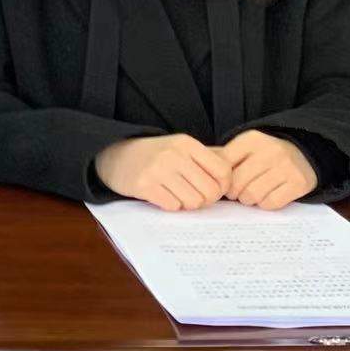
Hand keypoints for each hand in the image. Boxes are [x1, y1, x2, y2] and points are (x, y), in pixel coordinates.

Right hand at [94, 134, 230, 210]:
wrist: (115, 155)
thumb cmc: (154, 154)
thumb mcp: (180, 147)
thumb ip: (206, 158)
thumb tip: (234, 176)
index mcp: (187, 143)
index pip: (223, 171)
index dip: (223, 186)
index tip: (214, 190)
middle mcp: (174, 154)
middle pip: (210, 191)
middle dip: (206, 200)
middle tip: (196, 197)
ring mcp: (158, 170)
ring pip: (193, 202)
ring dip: (188, 204)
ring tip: (178, 196)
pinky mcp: (144, 185)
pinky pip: (173, 206)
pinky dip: (171, 206)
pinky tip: (164, 197)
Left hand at [222, 130, 317, 209]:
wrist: (305, 154)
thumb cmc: (266, 154)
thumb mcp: (245, 148)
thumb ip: (222, 156)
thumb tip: (195, 166)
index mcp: (252, 139)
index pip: (223, 164)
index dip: (221, 179)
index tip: (226, 182)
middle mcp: (270, 150)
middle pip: (237, 183)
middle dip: (234, 192)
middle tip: (239, 191)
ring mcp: (286, 167)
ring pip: (252, 196)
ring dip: (249, 200)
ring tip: (253, 193)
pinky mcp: (298, 183)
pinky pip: (271, 203)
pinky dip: (266, 204)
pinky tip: (268, 195)